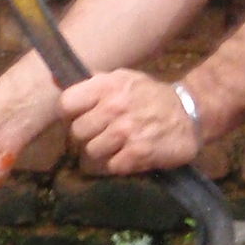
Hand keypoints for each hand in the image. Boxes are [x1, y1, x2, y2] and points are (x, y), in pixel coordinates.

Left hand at [62, 70, 201, 174]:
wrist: (190, 112)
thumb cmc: (150, 96)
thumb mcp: (123, 79)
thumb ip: (92, 84)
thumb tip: (54, 78)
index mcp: (107, 86)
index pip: (66, 104)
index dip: (70, 115)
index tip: (81, 117)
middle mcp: (114, 107)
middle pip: (77, 133)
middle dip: (88, 136)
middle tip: (104, 134)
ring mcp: (126, 131)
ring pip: (92, 152)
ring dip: (104, 152)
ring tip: (119, 145)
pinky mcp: (138, 153)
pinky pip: (112, 166)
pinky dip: (120, 164)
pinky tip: (131, 154)